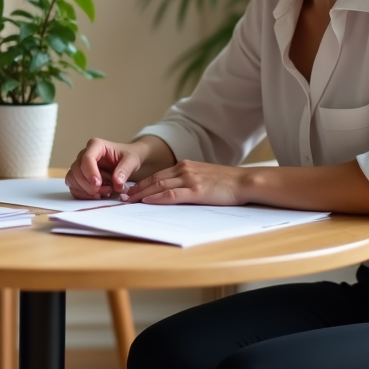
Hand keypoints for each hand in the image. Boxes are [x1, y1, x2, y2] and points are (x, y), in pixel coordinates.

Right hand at [65, 138, 149, 199]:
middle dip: (88, 184)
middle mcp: (84, 154)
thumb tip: (117, 182)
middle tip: (106, 190)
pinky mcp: (79, 177)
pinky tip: (98, 195)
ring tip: (105, 192)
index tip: (98, 184)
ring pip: (72, 179)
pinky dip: (84, 194)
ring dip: (86, 190)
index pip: (87, 158)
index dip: (90, 172)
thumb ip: (125, 169)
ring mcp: (80, 166)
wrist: (126, 160)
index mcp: (96, 145)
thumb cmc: (128, 157)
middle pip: (77, 170)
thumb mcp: (132, 160)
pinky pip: (74, 187)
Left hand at [121, 160, 246, 205]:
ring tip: (129, 201)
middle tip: (123, 197)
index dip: (142, 183)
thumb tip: (175, 193)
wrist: (245, 181)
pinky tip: (148, 202)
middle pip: (154, 179)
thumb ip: (189, 182)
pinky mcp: (197, 191)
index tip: (131, 190)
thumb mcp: (204, 178)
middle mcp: (185, 170)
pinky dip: (158, 198)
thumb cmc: (227, 183)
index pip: (158, 174)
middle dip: (137, 189)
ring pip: (159, 185)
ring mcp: (190, 179)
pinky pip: (172, 194)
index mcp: (186, 166)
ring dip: (142, 194)